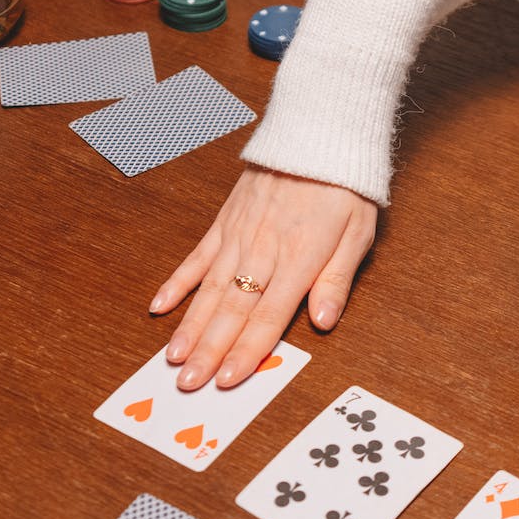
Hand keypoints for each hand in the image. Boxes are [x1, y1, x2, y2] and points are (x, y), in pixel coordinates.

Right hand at [149, 165, 376, 389]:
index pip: (269, 316)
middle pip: (233, 310)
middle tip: (188, 384)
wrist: (319, 134)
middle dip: (210, 351)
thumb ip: (337, 280)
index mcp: (299, 258)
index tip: (227, 379)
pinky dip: (178, 282)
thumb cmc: (345, 188)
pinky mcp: (226, 220)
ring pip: (210, 289)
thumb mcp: (358, 235)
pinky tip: (160, 307)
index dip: (247, 351)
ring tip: (172, 358)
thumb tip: (323, 323)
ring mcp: (239, 235)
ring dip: (190, 326)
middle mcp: (263, 250)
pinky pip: (197, 256)